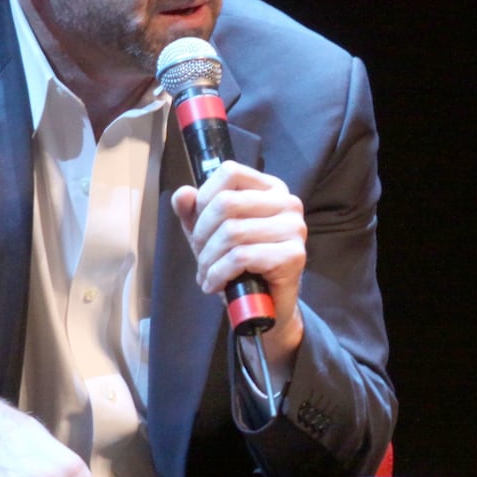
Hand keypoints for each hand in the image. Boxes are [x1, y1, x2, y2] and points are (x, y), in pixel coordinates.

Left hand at [170, 160, 306, 360]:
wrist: (265, 305)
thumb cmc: (241, 265)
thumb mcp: (210, 233)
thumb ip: (194, 211)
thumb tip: (183, 194)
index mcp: (269, 189)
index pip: (229, 172)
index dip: (204, 197)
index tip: (199, 226)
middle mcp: (287, 202)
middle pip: (226, 203)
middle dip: (202, 235)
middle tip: (201, 258)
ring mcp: (294, 227)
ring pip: (231, 232)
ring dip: (208, 260)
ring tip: (207, 275)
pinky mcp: (293, 255)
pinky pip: (241, 257)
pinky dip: (219, 274)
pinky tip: (216, 285)